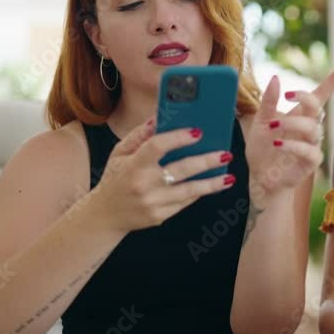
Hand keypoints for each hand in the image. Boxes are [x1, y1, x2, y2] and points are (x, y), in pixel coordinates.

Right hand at [90, 117, 235, 232]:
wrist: (105, 215)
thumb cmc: (115, 178)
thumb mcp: (120, 153)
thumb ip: (140, 135)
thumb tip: (160, 116)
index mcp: (132, 165)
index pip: (157, 147)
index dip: (178, 138)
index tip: (198, 131)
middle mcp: (143, 185)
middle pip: (181, 170)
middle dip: (206, 161)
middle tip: (225, 154)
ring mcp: (152, 203)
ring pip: (188, 191)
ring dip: (211, 183)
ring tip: (228, 176)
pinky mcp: (159, 217)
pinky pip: (184, 203)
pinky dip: (199, 193)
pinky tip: (212, 185)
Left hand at [245, 65, 333, 198]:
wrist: (259, 176)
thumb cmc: (262, 148)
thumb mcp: (260, 121)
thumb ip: (268, 101)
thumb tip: (276, 78)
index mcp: (299, 114)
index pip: (319, 95)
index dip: (332, 81)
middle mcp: (309, 128)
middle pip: (317, 108)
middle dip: (305, 97)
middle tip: (286, 95)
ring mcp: (312, 145)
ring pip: (312, 128)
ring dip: (292, 124)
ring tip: (272, 127)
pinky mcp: (311, 162)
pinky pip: (310, 151)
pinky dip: (293, 145)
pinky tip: (278, 143)